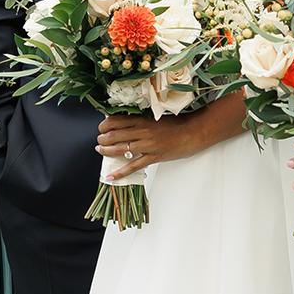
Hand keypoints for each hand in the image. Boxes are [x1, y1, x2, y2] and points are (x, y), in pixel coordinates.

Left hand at [96, 97, 244, 180]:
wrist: (194, 132)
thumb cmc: (178, 124)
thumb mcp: (157, 117)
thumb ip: (142, 120)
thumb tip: (128, 123)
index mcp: (143, 119)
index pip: (117, 120)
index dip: (105, 124)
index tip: (101, 127)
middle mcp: (143, 131)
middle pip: (115, 134)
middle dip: (103, 138)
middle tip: (99, 140)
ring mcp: (148, 145)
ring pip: (120, 148)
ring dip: (107, 150)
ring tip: (100, 150)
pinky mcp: (153, 157)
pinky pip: (133, 165)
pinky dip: (120, 171)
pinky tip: (111, 176)